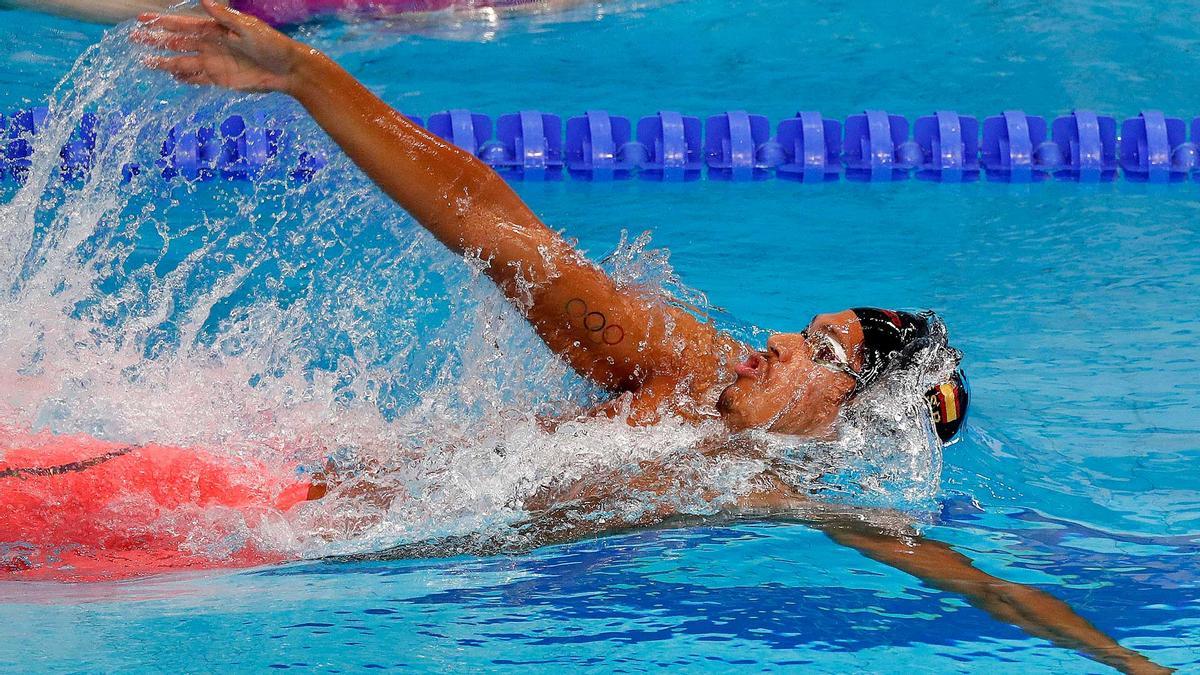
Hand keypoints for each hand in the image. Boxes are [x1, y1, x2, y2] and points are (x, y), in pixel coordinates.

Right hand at [132, 0, 303, 93]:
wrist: (287, 70)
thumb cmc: (271, 44)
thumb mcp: (249, 28)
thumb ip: (225, 17)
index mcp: (215, 29)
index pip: (183, 24)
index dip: (162, 22)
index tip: (142, 20)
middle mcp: (211, 45)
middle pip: (177, 42)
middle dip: (156, 40)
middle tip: (133, 39)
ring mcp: (214, 63)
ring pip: (183, 62)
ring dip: (165, 62)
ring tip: (145, 62)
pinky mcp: (220, 79)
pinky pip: (197, 78)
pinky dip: (185, 78)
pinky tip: (171, 76)